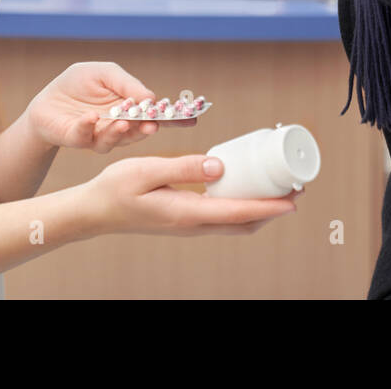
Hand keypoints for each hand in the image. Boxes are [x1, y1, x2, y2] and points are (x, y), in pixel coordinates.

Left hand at [26, 61, 194, 152]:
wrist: (47, 100)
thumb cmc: (79, 84)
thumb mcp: (105, 73)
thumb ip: (127, 83)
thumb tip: (151, 98)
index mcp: (131, 111)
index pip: (157, 115)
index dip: (175, 118)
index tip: (192, 118)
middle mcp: (120, 127)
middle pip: (140, 132)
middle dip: (147, 128)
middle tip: (153, 124)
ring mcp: (100, 136)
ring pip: (116, 139)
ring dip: (121, 132)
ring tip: (124, 122)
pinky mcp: (78, 139)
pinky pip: (86, 136)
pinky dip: (89, 127)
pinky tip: (91, 117)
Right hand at [82, 155, 299, 236]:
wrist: (95, 211)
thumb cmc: (116, 188)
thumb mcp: (147, 170)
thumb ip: (183, 167)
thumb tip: (220, 165)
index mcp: (187, 213)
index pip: (238, 212)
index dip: (270, 207)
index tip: (293, 199)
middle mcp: (193, 225)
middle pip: (244, 224)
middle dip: (273, 210)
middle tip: (295, 188)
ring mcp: (189, 225)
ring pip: (235, 224)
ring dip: (260, 209)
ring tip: (277, 187)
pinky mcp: (185, 220)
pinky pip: (221, 217)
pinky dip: (241, 206)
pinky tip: (243, 187)